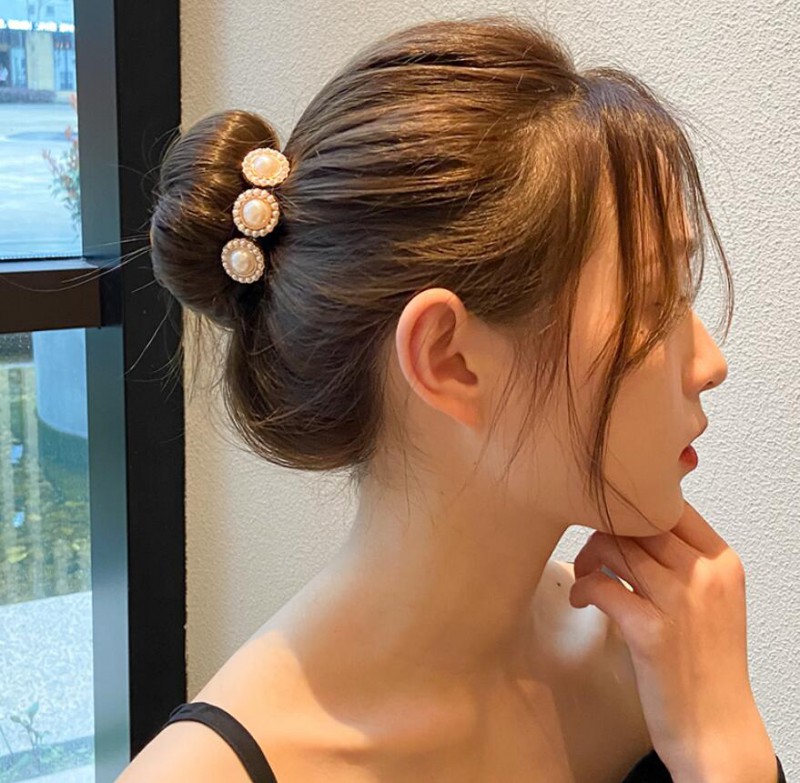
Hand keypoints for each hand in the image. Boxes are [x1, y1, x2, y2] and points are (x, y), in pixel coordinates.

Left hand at [569, 500, 775, 781]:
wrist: (717, 729)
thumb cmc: (705, 662)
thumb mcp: (710, 599)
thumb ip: (681, 559)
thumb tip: (631, 520)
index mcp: (723, 562)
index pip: (669, 505)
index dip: (632, 510)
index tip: (613, 527)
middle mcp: (706, 575)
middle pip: (638, 520)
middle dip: (605, 531)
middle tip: (593, 556)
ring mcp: (680, 602)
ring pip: (616, 546)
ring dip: (590, 558)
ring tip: (587, 579)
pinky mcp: (651, 631)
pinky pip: (601, 586)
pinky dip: (584, 589)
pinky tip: (584, 602)